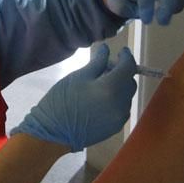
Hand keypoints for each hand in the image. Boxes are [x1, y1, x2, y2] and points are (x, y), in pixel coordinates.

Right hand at [12, 44, 136, 151]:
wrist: (53, 133)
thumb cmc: (62, 101)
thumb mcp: (78, 77)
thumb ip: (97, 62)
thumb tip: (107, 49)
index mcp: (111, 88)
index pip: (128, 68)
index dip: (127, 57)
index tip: (122, 51)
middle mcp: (120, 104)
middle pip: (130, 83)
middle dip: (123, 73)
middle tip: (107, 68)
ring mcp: (119, 118)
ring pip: (127, 96)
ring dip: (120, 87)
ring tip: (103, 85)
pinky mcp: (115, 128)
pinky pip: (122, 109)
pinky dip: (117, 100)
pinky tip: (102, 100)